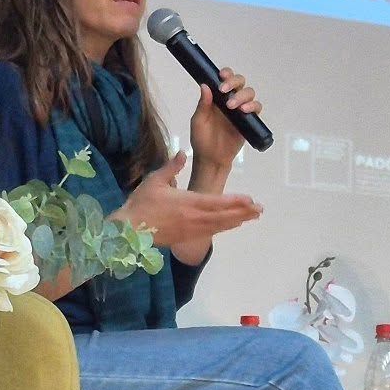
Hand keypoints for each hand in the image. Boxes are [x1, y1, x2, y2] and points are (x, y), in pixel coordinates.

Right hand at [111, 151, 261, 247]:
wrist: (129, 231)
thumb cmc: (141, 204)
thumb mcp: (154, 181)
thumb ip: (170, 167)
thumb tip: (181, 153)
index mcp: (188, 202)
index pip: (217, 202)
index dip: (235, 202)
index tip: (250, 199)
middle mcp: (195, 218)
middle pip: (225, 216)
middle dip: (244, 212)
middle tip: (260, 210)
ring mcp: (192, 229)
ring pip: (220, 225)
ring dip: (238, 221)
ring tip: (253, 217)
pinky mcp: (188, 237)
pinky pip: (211, 232)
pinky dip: (225, 227)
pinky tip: (233, 225)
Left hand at [189, 67, 262, 167]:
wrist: (212, 159)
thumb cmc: (202, 141)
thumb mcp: (198, 122)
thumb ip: (203, 104)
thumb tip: (205, 85)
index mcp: (216, 98)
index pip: (224, 80)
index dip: (226, 74)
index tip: (222, 76)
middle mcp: (230, 101)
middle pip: (240, 82)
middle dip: (235, 82)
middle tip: (225, 91)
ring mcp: (241, 110)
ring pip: (249, 93)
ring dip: (242, 96)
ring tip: (233, 107)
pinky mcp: (249, 121)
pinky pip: (256, 108)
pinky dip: (253, 106)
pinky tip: (245, 111)